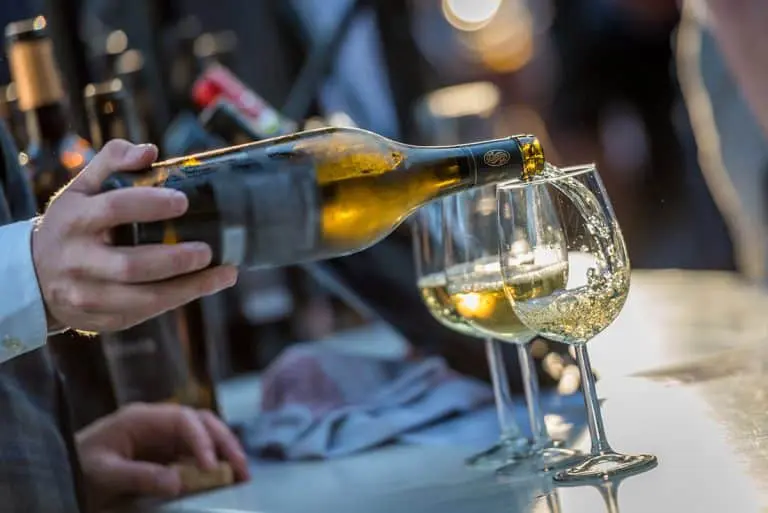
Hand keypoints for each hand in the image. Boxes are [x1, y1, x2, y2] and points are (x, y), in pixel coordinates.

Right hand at [32, 139, 237, 332]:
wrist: (34, 277)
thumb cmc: (71, 224)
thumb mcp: (82, 188)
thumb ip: (113, 161)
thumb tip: (150, 151)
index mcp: (75, 220)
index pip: (113, 209)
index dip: (149, 205)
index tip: (184, 201)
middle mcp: (78, 261)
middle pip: (131, 265)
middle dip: (175, 260)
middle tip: (208, 250)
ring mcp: (87, 296)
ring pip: (143, 299)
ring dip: (189, 288)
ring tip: (224, 274)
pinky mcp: (102, 321)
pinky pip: (145, 313)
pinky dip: (179, 300)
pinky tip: (205, 286)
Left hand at [76, 403, 249, 508]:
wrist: (61, 469)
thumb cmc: (77, 466)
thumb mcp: (102, 472)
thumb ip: (138, 475)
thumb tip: (178, 482)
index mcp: (141, 417)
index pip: (183, 419)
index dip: (202, 440)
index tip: (212, 467)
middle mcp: (158, 422)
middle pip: (201, 421)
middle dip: (224, 442)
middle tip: (242, 468)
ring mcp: (163, 437)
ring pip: (203, 435)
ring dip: (224, 451)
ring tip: (240, 474)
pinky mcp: (165, 453)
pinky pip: (195, 454)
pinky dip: (212, 464)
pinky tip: (222, 478)